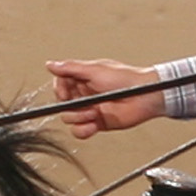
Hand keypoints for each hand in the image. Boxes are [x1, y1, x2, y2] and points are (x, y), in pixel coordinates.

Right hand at [43, 56, 163, 135]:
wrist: (144, 96)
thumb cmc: (126, 79)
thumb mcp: (95, 69)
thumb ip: (71, 68)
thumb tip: (51, 65)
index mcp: (83, 79)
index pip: (61, 85)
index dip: (60, 90)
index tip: (65, 93)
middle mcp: (85, 94)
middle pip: (63, 103)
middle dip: (70, 106)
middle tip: (82, 105)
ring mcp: (90, 109)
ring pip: (69, 118)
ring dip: (78, 118)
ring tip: (93, 113)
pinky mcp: (97, 123)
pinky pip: (80, 131)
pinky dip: (83, 130)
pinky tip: (93, 124)